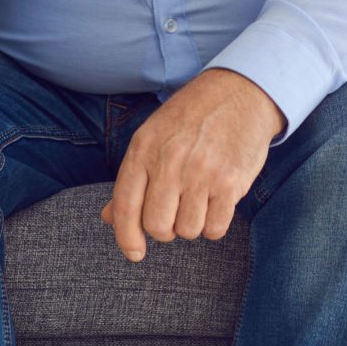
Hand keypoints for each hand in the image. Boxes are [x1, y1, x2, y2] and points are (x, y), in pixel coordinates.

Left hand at [100, 68, 286, 261]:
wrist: (238, 93)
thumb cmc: (191, 118)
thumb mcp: (152, 137)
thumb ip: (131, 179)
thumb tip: (108, 218)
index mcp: (143, 149)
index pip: (125, 206)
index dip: (126, 237)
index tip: (135, 252)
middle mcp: (169, 162)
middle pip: (157, 226)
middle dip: (166, 229)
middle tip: (176, 212)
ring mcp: (201, 172)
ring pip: (187, 230)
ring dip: (192, 224)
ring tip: (199, 199)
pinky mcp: (230, 182)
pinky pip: (215, 228)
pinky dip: (215, 224)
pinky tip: (217, 202)